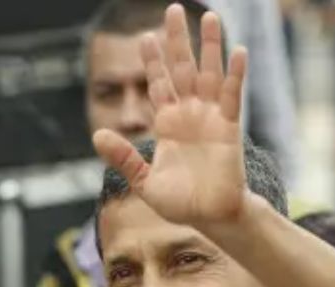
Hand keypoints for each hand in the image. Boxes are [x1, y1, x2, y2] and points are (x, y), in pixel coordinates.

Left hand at [91, 6, 249, 227]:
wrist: (211, 218)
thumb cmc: (180, 203)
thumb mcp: (143, 181)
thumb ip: (123, 158)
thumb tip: (96, 135)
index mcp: (166, 124)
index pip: (158, 84)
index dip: (152, 61)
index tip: (144, 36)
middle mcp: (188, 114)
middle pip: (182, 69)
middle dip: (177, 40)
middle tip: (173, 9)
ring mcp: (210, 117)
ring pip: (209, 74)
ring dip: (210, 46)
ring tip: (210, 16)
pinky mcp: (230, 127)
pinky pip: (234, 96)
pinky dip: (236, 74)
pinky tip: (237, 51)